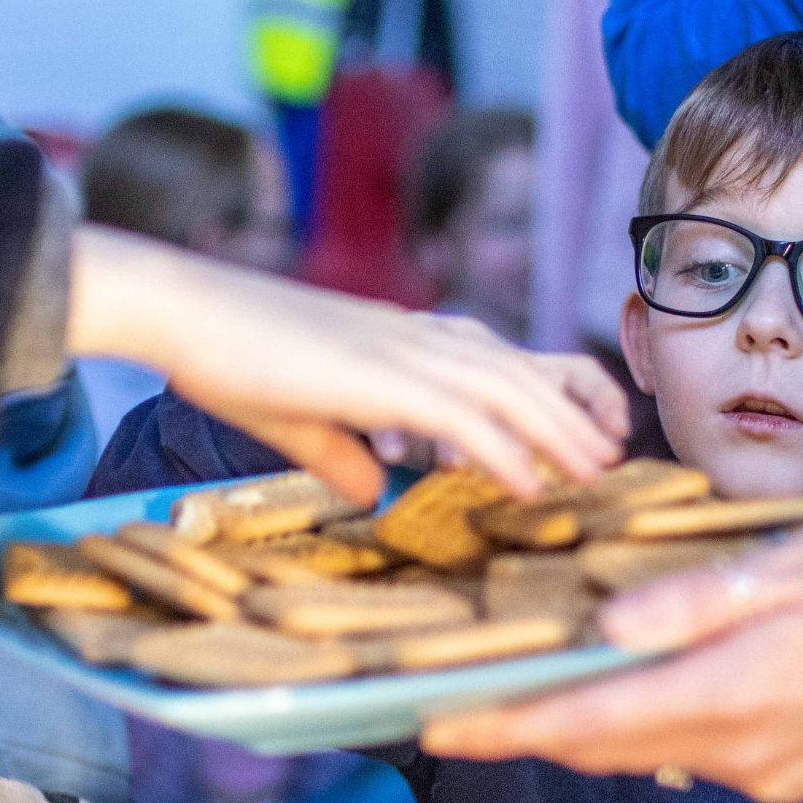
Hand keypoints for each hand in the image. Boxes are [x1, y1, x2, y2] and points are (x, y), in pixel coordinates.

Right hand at [66, 225, 625, 504]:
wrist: (184, 311)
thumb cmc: (232, 358)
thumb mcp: (301, 419)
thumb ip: (343, 453)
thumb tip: (370, 491)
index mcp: (408, 338)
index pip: (503, 358)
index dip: (554, 390)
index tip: (586, 429)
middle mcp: (420, 337)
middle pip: (525, 371)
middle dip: (577, 412)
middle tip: (617, 455)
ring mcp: (403, 352)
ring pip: (508, 391)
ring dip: (559, 433)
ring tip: (598, 472)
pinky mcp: (380, 377)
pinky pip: (462, 418)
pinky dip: (504, 452)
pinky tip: (533, 484)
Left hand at [423, 509, 802, 802]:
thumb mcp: (791, 565)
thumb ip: (691, 601)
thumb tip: (607, 625)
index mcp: (733, 694)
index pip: (587, 719)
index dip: (501, 725)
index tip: (430, 725)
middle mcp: (743, 753)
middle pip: (604, 747)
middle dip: (526, 729)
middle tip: (453, 704)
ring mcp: (769, 773)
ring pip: (648, 755)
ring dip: (588, 726)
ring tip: (532, 686)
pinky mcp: (792, 774)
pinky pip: (696, 756)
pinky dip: (651, 727)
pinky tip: (638, 687)